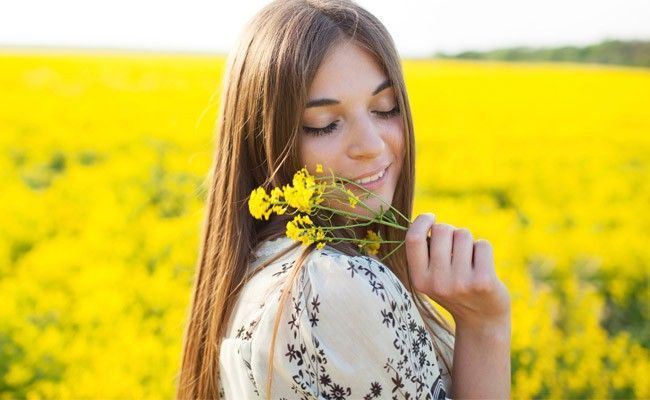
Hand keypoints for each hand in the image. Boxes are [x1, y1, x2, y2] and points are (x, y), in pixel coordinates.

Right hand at [405, 213, 510, 331]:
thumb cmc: (454, 287)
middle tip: (455, 248)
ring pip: (464, 235)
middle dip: (451, 231)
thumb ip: (426, 253)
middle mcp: (437, 282)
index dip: (422, 221)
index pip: (413, 239)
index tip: (430, 218)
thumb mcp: (431, 276)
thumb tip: (426, 220)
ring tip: (469, 261)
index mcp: (419, 279)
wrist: (481, 320)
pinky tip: (482, 266)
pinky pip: (482, 245)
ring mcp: (460, 283)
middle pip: (442, 230)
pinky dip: (483, 250)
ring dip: (468, 242)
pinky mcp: (483, 281)